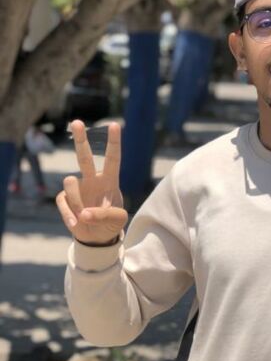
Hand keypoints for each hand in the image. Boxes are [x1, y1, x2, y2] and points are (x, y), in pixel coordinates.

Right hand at [56, 120, 127, 244]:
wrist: (97, 238)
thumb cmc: (111, 224)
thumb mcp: (117, 221)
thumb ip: (104, 215)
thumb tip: (84, 214)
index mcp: (109, 181)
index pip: (112, 159)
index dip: (113, 142)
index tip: (115, 125)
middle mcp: (92, 180)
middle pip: (84, 156)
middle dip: (80, 139)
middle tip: (77, 122)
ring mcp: (77, 188)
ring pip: (71, 183)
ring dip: (77, 202)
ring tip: (85, 217)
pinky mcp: (65, 199)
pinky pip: (63, 202)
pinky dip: (69, 214)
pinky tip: (76, 224)